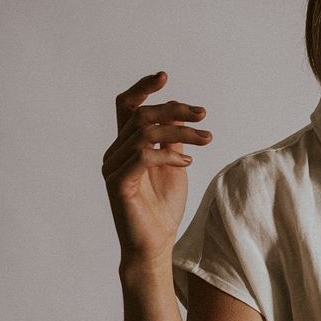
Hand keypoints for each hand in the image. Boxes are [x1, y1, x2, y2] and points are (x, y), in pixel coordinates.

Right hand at [102, 71, 212, 266]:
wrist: (155, 245)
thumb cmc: (163, 208)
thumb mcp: (174, 167)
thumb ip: (172, 141)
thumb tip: (181, 115)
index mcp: (126, 146)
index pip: (127, 107)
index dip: (142, 88)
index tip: (164, 76)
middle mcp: (115, 152)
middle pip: (141, 115)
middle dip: (175, 111)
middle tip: (204, 115)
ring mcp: (114, 167)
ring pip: (145, 134)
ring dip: (180, 133)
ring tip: (206, 139)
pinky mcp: (118, 183)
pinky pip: (143, 157)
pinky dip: (168, 155)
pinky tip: (188, 162)